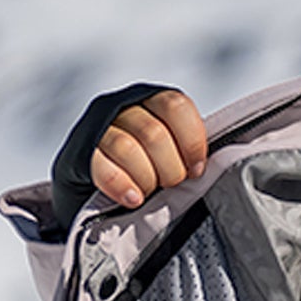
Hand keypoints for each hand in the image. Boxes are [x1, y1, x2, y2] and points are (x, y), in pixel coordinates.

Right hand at [90, 89, 207, 207]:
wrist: (96, 184)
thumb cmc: (144, 168)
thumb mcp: (171, 152)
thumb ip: (189, 150)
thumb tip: (219, 164)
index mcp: (153, 101)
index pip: (176, 106)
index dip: (192, 142)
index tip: (196, 170)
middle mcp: (125, 106)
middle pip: (154, 133)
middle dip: (170, 169)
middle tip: (170, 185)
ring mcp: (100, 127)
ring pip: (127, 148)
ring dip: (146, 178)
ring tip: (149, 193)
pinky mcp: (81, 153)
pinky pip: (102, 166)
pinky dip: (122, 185)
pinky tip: (133, 198)